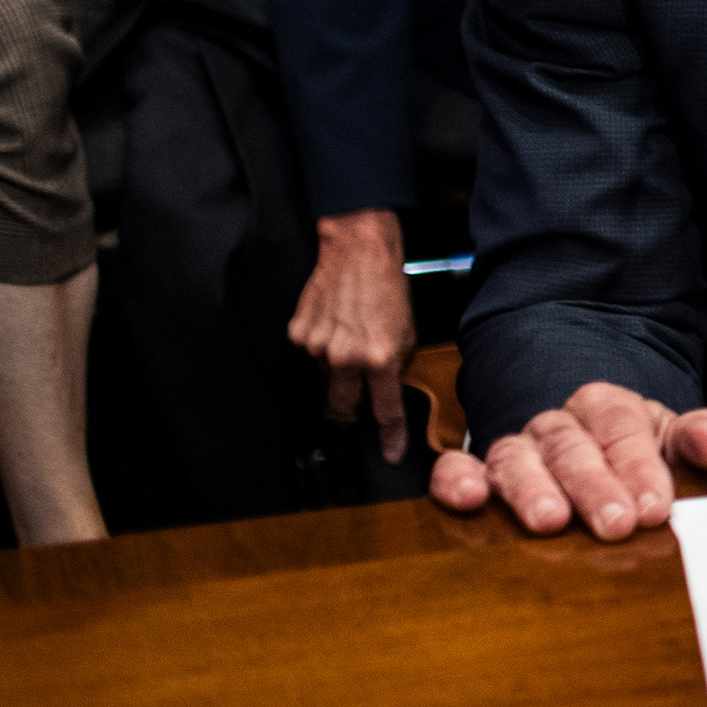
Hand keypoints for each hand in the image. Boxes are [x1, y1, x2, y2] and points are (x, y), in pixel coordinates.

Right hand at [289, 208, 418, 462]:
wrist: (359, 252)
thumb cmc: (387, 287)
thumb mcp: (407, 330)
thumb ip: (395, 364)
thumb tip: (386, 389)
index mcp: (380, 358)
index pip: (386, 410)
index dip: (390, 436)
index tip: (390, 454)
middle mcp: (347, 358)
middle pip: (344, 404)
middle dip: (351, 401)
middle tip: (357, 378)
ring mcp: (318, 348)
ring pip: (326, 374)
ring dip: (337, 362)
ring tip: (350, 329)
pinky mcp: (299, 335)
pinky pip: (310, 353)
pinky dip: (321, 343)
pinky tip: (333, 321)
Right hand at [428, 381, 706, 538]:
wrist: (586, 448)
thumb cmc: (633, 454)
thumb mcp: (671, 441)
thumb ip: (699, 438)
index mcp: (607, 406)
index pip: (623, 428)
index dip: (640, 466)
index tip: (655, 508)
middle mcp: (557, 424)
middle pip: (573, 448)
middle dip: (595, 487)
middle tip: (616, 525)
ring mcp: (515, 449)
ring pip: (517, 459)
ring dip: (532, 490)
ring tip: (550, 521)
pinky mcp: (475, 473)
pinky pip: (456, 468)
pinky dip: (458, 480)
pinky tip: (471, 499)